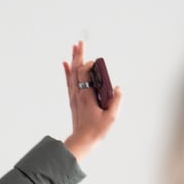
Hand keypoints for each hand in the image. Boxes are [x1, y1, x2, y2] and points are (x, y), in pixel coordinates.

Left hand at [62, 40, 122, 161]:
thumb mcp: (111, 117)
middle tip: (80, 42)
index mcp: (86, 96)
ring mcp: (74, 96)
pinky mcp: (74, 100)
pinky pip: (69, 82)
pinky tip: (66, 64)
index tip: (95, 62)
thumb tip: (118, 88)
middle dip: (78, 55)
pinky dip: (67, 71)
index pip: (83, 73)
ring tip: (75, 48)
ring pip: (72, 74)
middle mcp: (77, 94)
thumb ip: (116, 101)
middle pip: (76, 70)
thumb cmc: (96, 130)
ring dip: (74, 60)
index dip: (88, 64)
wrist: (82, 140)